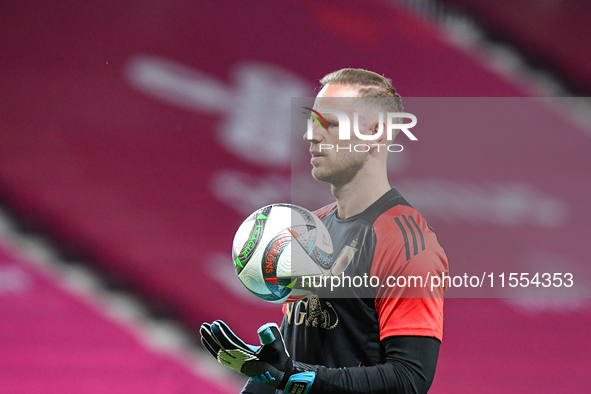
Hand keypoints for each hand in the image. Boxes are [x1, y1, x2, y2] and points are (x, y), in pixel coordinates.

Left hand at [200, 320, 315, 392]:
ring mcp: (237, 365)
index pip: (230, 345)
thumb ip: (273, 336)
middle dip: (211, 338)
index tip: (215, 323)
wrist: (281, 374)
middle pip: (220, 350)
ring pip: (219, 353)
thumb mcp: (279, 347)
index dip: (221, 335)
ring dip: (211, 342)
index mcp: (247, 359)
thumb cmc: (279, 360)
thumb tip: (263, 327)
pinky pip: (222, 357)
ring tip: (203, 330)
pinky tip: (211, 341)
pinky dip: (214, 349)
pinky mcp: (237, 365)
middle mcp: (239, 363)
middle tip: (203, 326)